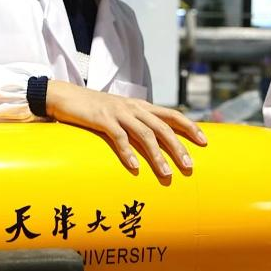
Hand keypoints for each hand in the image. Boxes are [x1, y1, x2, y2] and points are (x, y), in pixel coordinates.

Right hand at [46, 80, 207, 177]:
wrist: (66, 96)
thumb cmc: (94, 109)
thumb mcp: (121, 113)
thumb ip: (136, 123)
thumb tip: (153, 142)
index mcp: (141, 106)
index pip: (172, 114)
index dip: (190, 126)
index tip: (204, 142)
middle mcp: (134, 108)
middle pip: (163, 127)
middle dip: (179, 147)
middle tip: (190, 166)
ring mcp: (118, 113)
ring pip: (145, 134)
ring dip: (158, 156)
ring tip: (167, 174)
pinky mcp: (102, 120)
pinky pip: (119, 137)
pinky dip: (128, 153)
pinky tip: (134, 168)